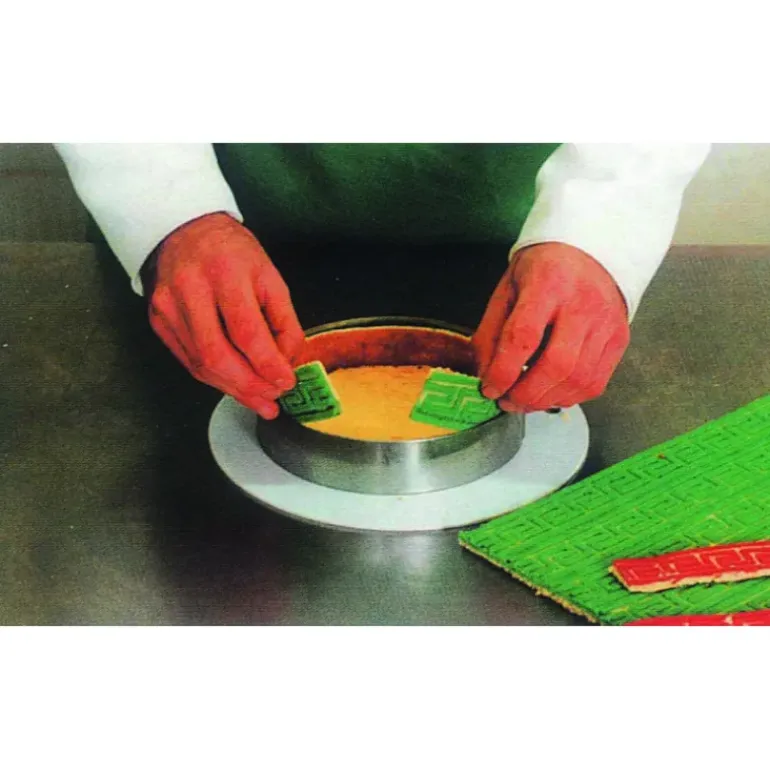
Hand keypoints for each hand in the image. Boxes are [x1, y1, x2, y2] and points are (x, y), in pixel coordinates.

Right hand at [145, 213, 304, 418]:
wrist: (184, 230)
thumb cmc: (234, 254)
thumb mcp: (270, 276)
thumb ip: (284, 321)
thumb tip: (289, 362)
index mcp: (225, 272)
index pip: (246, 332)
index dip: (268, 364)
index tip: (287, 383)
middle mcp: (189, 290)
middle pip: (218, 355)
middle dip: (249, 386)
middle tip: (272, 401)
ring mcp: (167, 307)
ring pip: (201, 364)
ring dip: (233, 389)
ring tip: (260, 402)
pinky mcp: (157, 321)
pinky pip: (188, 361)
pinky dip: (215, 379)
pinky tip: (235, 386)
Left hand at [472, 242, 629, 412]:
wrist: (590, 252)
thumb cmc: (543, 271)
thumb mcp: (507, 289)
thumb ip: (492, 331)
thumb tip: (484, 375)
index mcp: (548, 284)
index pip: (524, 336)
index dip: (503, 371)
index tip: (489, 388)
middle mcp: (583, 304)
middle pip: (556, 364)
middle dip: (526, 394)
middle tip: (506, 401)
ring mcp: (606, 324)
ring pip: (579, 379)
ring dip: (545, 401)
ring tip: (523, 401)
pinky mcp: (619, 340)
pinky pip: (595, 383)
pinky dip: (568, 398)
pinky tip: (549, 395)